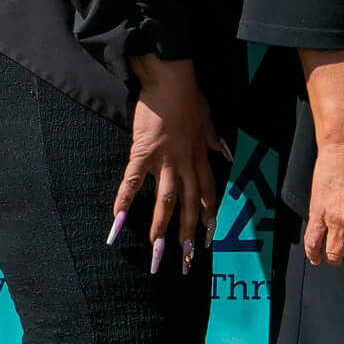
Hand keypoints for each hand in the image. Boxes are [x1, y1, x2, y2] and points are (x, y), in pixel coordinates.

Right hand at [115, 54, 224, 273]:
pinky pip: (133, 184)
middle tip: (185, 262)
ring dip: (161, 229)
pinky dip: (124, 205)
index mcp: (201, 157)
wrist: (171, 81)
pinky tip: (116, 226)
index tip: (207, 240)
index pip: (208, 194)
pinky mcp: (143, 154)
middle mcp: (186, 164)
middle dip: (188, 236)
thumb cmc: (190, 98)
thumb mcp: (210, 120)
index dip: (207, 218)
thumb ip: (216, 141)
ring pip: (166, 202)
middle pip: (189, 206)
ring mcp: (165, 161)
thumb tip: (227, 154)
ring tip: (157, 254)